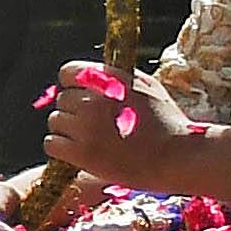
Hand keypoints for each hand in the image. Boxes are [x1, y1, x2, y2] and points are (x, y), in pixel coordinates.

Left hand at [44, 66, 203, 193]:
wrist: (178, 157)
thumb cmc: (166, 122)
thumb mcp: (145, 86)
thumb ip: (114, 77)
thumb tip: (88, 76)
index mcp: (108, 79)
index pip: (67, 72)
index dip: (73, 85)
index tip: (82, 97)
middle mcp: (93, 99)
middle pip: (62, 99)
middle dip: (74, 111)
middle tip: (95, 125)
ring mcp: (86, 127)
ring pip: (55, 121)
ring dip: (68, 130)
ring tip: (91, 140)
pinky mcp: (82, 153)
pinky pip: (52, 144)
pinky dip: (62, 149)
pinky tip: (81, 152)